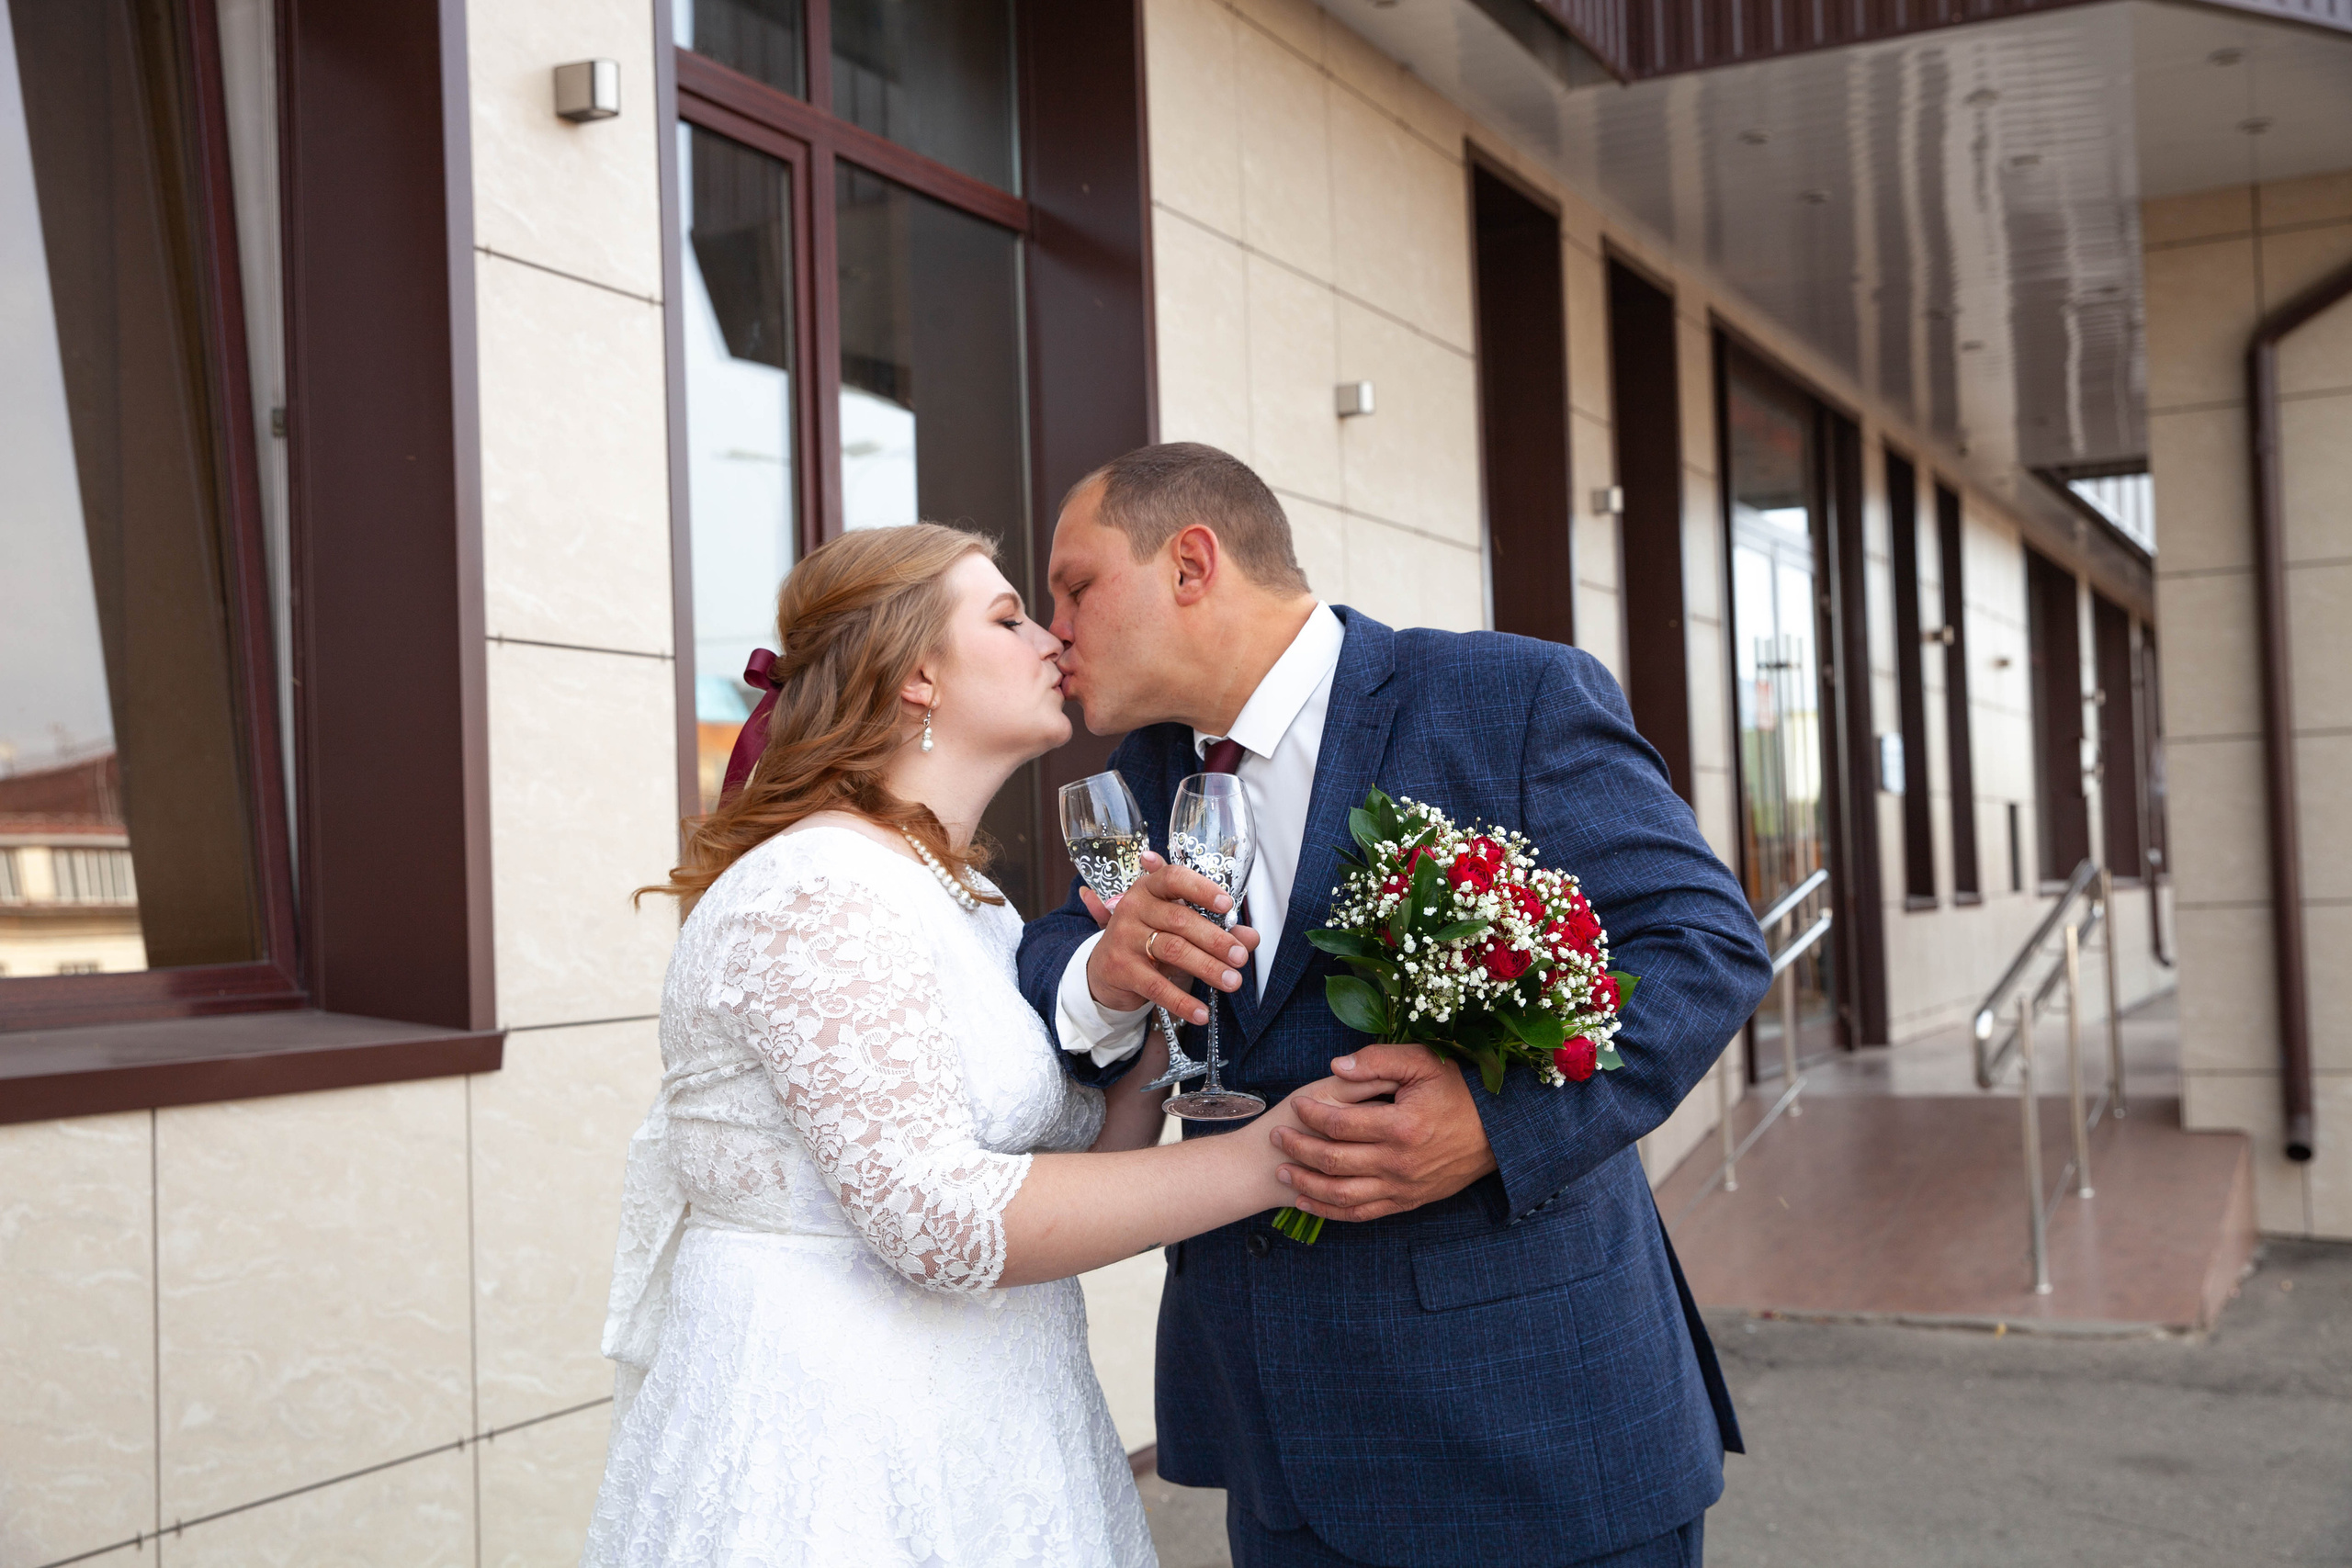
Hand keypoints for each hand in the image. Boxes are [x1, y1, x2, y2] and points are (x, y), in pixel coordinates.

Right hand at [1083, 852, 1257, 1025]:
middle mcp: (1134, 908)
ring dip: (1206, 967)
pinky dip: (1182, 1000)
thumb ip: (1216, 928)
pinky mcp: (1121, 969)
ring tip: (1231, 981)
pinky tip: (1201, 1012)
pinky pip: (1157, 986)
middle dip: (1215, 939)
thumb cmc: (1149, 941)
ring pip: (1172, 949)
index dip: (1202, 890)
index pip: (1174, 878)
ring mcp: (1125, 938)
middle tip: (1240, 956)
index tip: (1227, 905)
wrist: (1105, 971)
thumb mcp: (1179, 930)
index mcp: (1150, 889)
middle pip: (1180, 919)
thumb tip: (1251, 937)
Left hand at [1270, 1043, 1496, 1222]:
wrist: (1498, 1132)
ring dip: (1307, 1185)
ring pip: (1342, 1194)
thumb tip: (1337, 1066)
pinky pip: (1362, 1213)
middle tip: (1276, 1137)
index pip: (1341, 1124)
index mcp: (1402, 1126)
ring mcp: (1403, 1187)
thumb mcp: (1424, 1062)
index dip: (1312, 1115)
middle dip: (1299, 1149)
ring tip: (1283, 1171)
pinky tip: (1307, 1202)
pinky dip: (1330, 1211)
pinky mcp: (1407, 1202)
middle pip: (1334, 1161)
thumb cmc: (1460, 1090)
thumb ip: (1379, 1060)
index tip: (1296, 1104)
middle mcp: (1400, 1162)